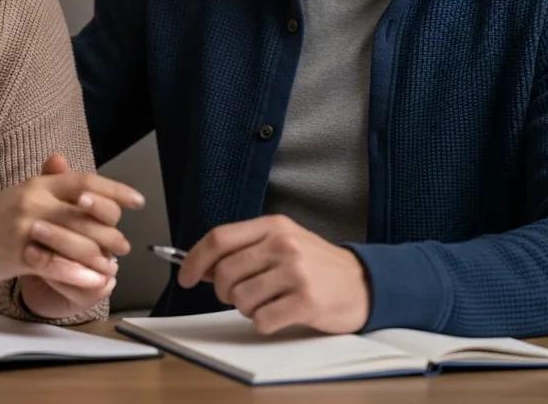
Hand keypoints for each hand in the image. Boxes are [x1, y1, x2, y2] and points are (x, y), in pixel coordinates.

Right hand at [0, 153, 142, 294]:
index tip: (137, 201)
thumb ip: (52, 185)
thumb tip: (79, 178)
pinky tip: (93, 279)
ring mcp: (26, 228)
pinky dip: (78, 272)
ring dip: (101, 254)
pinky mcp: (18, 255)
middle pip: (87, 211)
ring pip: (77, 239)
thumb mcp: (23, 193)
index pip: (86, 181)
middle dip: (112, 230)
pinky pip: (56, 264)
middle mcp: (35, 201)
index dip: (115, 190)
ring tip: (113, 264)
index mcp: (40, 185)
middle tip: (123, 244)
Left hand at [178, 215, 369, 334]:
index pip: (219, 238)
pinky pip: (262, 320)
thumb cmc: (315, 263)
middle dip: (223, 291)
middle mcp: (283, 244)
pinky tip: (280, 314)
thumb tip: (203, 266)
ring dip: (246, 309)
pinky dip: (263, 323)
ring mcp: (296, 272)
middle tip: (238, 296)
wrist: (363, 282)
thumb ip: (245, 248)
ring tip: (266, 302)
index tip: (185, 277)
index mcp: (272, 225)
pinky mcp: (307, 301)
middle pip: (226, 273)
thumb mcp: (282, 242)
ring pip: (241, 299)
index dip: (195, 260)